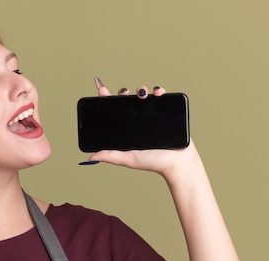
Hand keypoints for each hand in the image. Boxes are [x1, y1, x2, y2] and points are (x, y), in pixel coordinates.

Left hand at [86, 77, 200, 175]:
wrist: (176, 162)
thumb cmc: (152, 162)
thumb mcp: (128, 159)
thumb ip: (111, 156)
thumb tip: (92, 156)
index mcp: (126, 129)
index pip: (114, 111)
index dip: (106, 99)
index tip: (100, 89)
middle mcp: (137, 120)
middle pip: (127, 100)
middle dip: (123, 92)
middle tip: (123, 93)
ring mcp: (151, 115)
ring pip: (143, 95)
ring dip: (141, 89)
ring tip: (141, 94)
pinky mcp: (166, 112)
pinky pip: (161, 96)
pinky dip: (158, 90)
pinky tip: (156, 92)